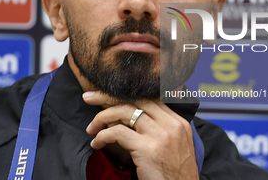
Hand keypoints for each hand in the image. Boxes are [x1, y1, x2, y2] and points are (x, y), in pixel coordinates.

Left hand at [83, 91, 198, 179]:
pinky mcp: (147, 148)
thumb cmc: (173, 174)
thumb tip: (128, 115)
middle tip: (90, 98)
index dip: (125, 95)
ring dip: (102, 117)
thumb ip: (158, 127)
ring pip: (124, 112)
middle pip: (135, 99)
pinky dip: (102, 136)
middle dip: (108, 96)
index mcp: (177, 121)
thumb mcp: (174, 144)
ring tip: (92, 127)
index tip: (107, 96)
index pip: (148, 98)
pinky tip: (97, 142)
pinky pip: (118, 132)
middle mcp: (171, 124)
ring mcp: (160, 135)